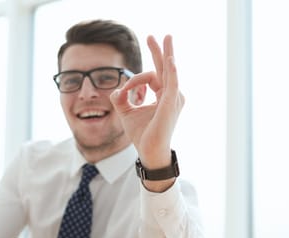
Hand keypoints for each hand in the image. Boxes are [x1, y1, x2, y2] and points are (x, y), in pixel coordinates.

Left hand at [110, 35, 184, 171]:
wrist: (149, 151)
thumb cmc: (142, 135)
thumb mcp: (126, 113)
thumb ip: (121, 99)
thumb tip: (116, 89)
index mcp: (163, 96)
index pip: (150, 77)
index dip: (134, 80)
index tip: (123, 92)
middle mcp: (171, 95)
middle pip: (165, 68)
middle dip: (159, 50)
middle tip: (153, 35)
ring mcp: (173, 99)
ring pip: (167, 72)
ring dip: (165, 54)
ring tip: (165, 38)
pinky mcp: (171, 105)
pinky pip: (172, 84)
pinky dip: (171, 72)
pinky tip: (170, 60)